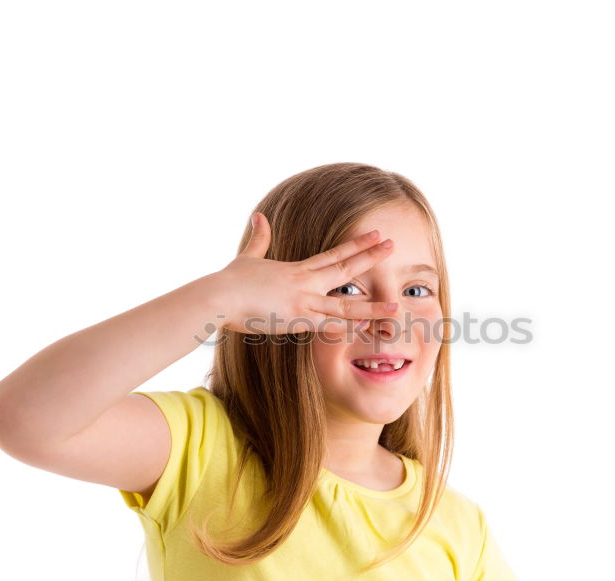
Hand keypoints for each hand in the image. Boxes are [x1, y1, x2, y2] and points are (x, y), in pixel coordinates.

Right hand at [214, 212, 397, 334]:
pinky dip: (348, 329)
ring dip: (371, 306)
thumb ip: (259, 239)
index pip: (334, 255)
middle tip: (393, 246)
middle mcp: (305, 283)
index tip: (375, 236)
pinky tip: (367, 331)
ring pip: (345, 305)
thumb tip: (259, 215)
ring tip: (395, 306)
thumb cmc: (230, 281)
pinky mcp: (297, 320)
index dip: (356, 245)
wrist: (219, 297)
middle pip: (345, 269)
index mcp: (297, 270)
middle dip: (371, 257)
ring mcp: (303, 302)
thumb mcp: (248, 257)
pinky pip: (329, 327)